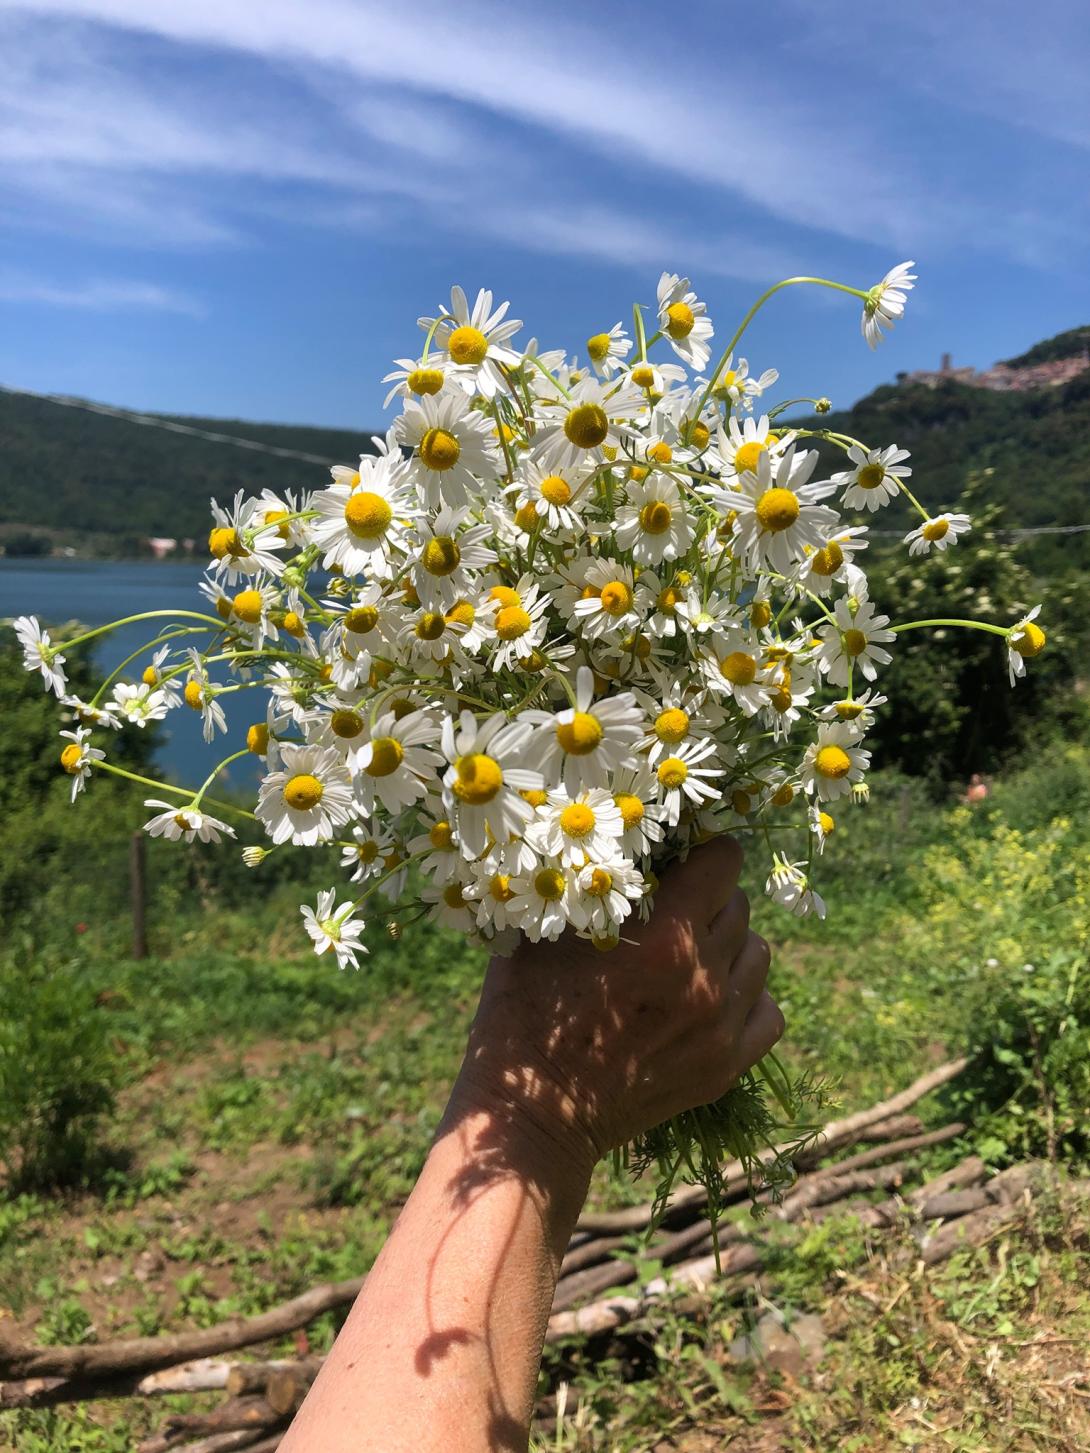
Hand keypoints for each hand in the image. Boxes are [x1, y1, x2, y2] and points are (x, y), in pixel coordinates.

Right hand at [449, 837, 783, 1178]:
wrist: (531, 1113)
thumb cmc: (526, 1009)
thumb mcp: (553, 928)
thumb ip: (604, 884)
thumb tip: (640, 846)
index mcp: (667, 936)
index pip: (725, 862)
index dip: (704, 853)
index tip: (684, 860)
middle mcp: (706, 978)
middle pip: (740, 907)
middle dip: (708, 900)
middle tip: (671, 913)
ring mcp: (721, 1027)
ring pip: (758, 955)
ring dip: (729, 947)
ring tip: (689, 957)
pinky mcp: (726, 1068)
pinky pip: (769, 1012)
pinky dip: (746, 998)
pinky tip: (709, 999)